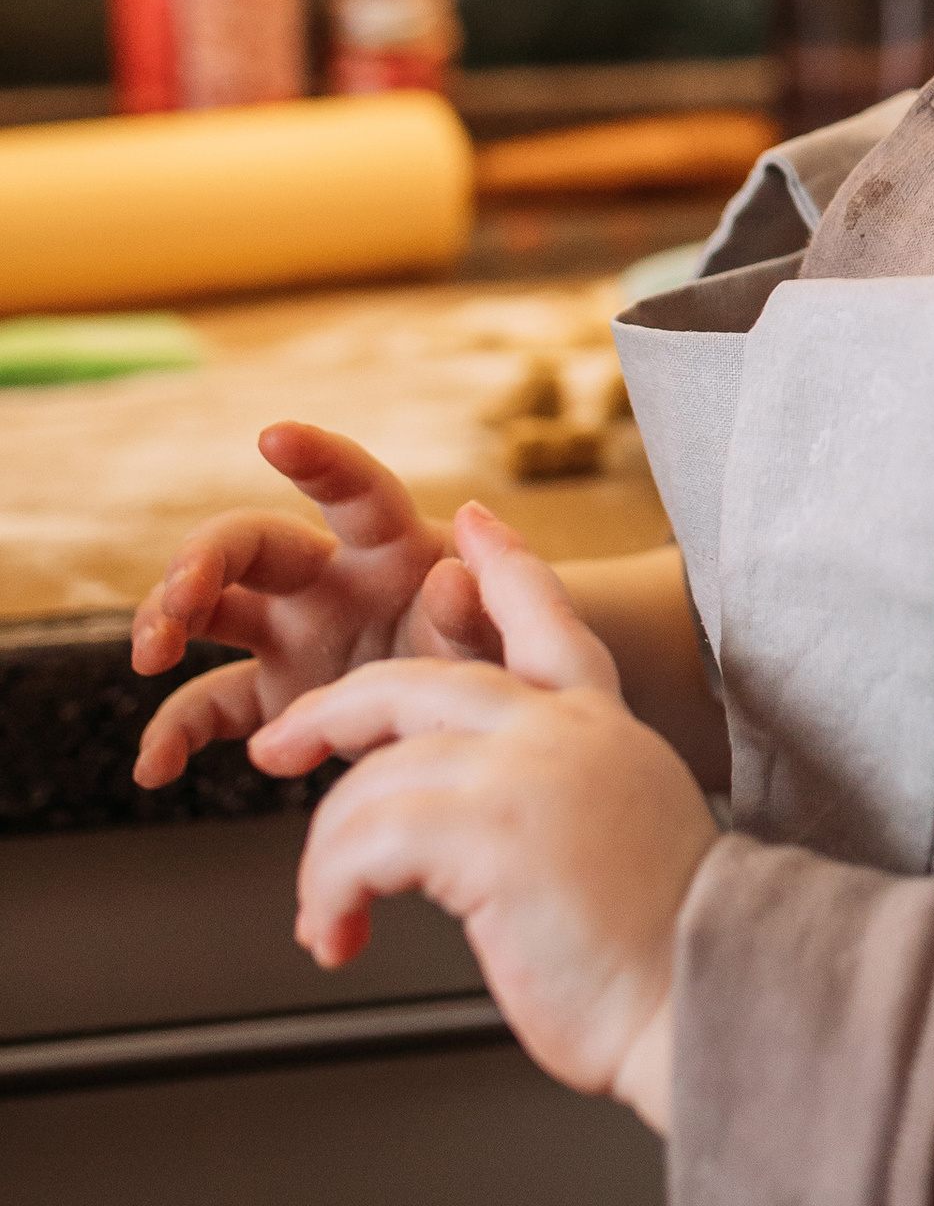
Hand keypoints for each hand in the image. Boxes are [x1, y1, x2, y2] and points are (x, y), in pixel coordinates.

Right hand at [131, 420, 496, 790]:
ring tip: (149, 658)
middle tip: (180, 598)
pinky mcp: (279, 695)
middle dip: (205, 558)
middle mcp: (332, 577)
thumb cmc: (508, 654)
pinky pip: (213, 706)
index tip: (274, 436)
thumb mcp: (511, 639)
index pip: (355, 489)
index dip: (320, 459)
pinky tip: (154, 769)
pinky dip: (176, 733)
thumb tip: (450, 579)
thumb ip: (481, 616)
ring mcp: (296, 633)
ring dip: (166, 621)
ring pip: (213, 611)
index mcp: (395, 545)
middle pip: (253, 544)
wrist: (493, 714)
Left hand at [249, 503, 715, 1128]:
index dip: (505, 570)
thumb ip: (561, 796)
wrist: (706, 993)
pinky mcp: (484, 831)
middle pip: (414, 685)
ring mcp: (523, 773)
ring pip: (370, 779)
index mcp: (601, 729)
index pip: (548, 623)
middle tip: (279, 743)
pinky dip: (329, 894)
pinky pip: (361, 843)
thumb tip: (484, 826)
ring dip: (326, 857)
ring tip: (327, 916)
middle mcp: (562, 733)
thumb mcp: (624, 834)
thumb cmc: (665, 952)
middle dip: (331, 712)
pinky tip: (339, 934)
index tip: (469, 528)